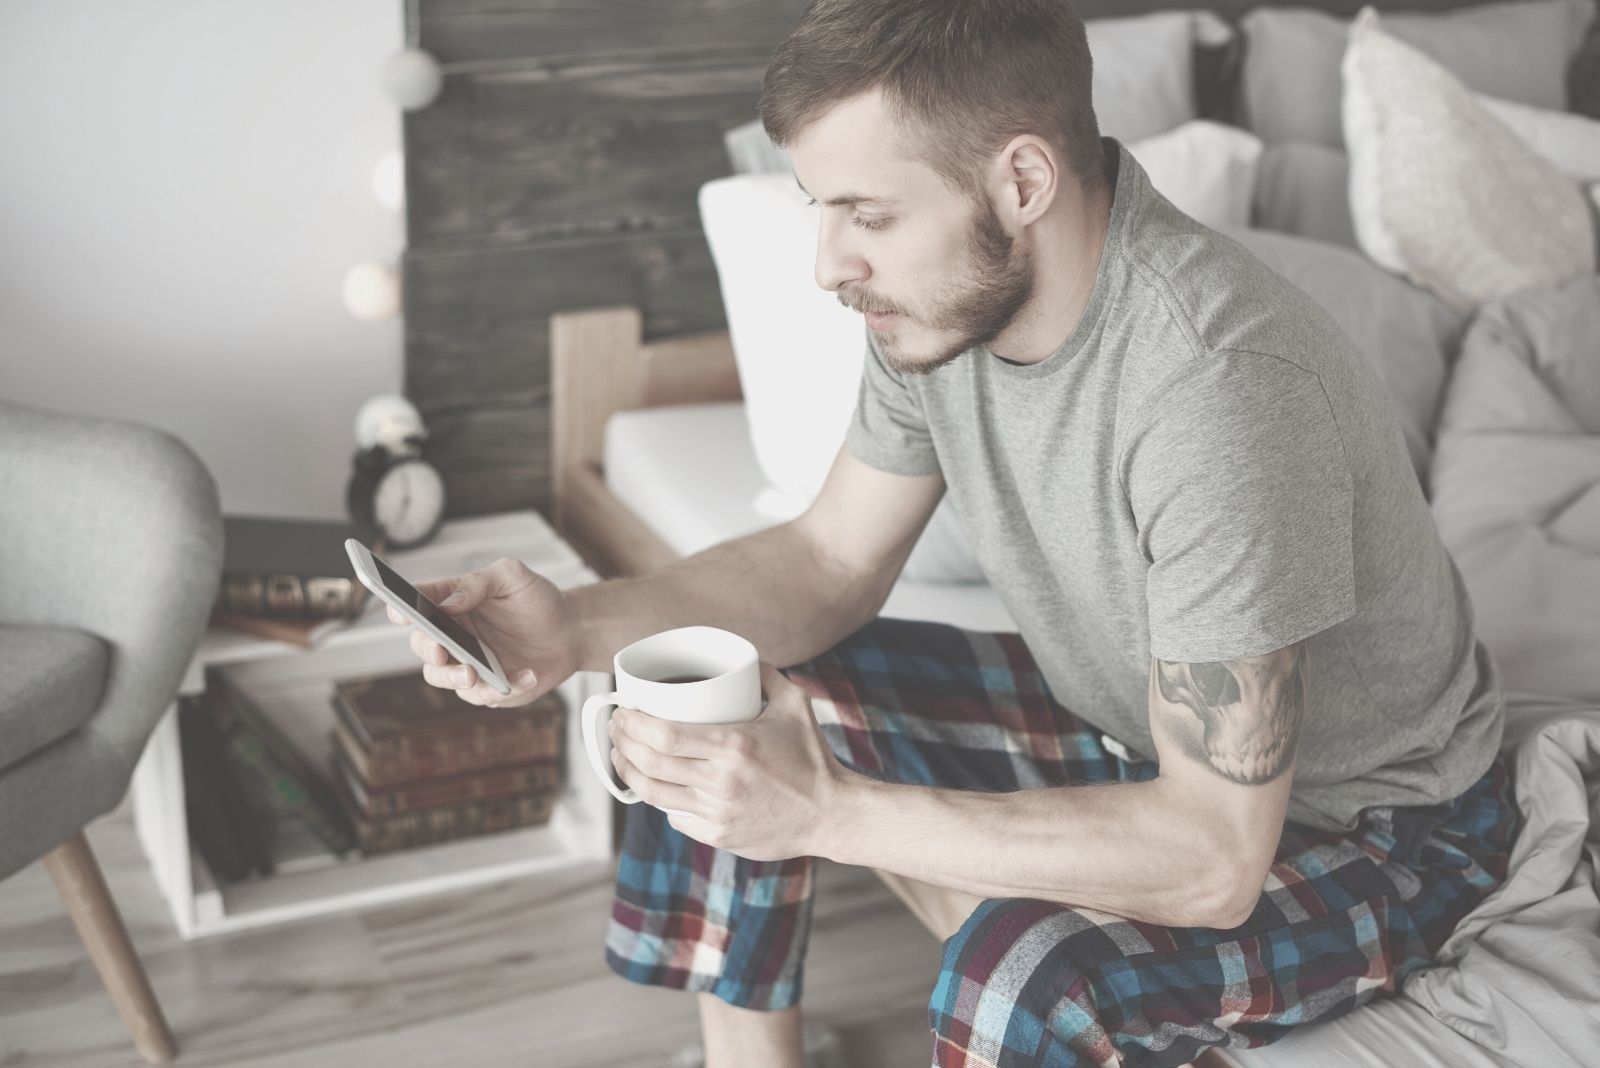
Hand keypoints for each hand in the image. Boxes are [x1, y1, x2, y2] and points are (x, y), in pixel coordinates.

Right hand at [386, 556, 580, 707]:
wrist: (569, 631)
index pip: (417, 603)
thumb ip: (479, 582)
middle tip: (442, 651)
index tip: (399, 613)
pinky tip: (529, 674)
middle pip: (422, 645)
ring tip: (474, 673)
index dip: (402, 607)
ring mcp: (466, 663)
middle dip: (428, 649)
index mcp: (451, 602)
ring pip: (440, 677)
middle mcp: (452, 634)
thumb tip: (449, 603)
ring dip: (453, 678)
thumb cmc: (536, 599)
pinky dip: (506, 687)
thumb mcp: (512, 577)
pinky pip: (484, 695)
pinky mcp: (487, 687)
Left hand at [608, 662, 848, 861]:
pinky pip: (675, 816)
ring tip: (622, 755)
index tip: (624, 712)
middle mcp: (721, 782)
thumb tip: (740, 657)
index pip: (664, 735)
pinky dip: (659, 799)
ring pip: (653, 794)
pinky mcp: (719, 836)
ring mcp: (718, 813)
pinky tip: (654, 785)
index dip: (633, 724)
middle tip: (617, 729)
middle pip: (651, 763)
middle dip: (623, 743)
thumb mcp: (795, 704)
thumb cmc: (812, 758)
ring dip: (629, 772)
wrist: (831, 813)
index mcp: (734, 747)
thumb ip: (766, 674)